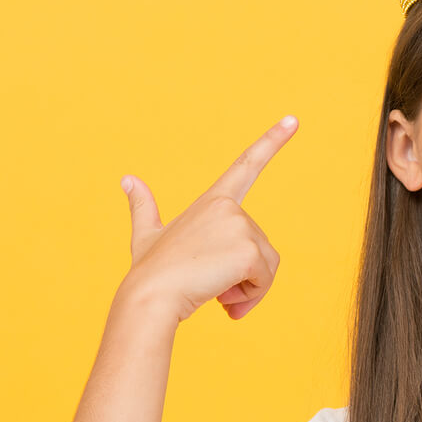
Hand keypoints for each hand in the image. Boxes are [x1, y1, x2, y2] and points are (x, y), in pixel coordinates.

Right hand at [116, 116, 299, 322]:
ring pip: (266, 266)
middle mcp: (228, 207)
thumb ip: (143, 207)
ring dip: (249, 289)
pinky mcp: (248, 250)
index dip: (271, 141)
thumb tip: (127, 179)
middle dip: (246, 275)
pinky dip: (251, 297)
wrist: (150, 299)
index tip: (293, 120)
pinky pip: (265, 280)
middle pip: (261, 247)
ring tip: (218, 294)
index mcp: (212, 201)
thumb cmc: (149, 272)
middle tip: (217, 289)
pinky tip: (224, 301)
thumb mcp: (146, 235)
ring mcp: (239, 226)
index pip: (246, 165)